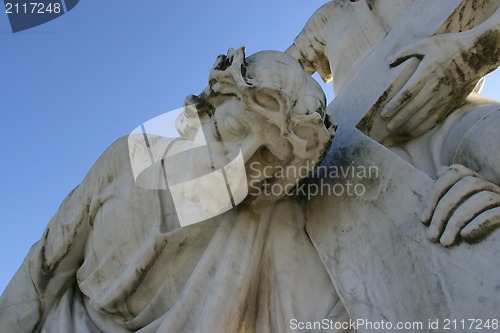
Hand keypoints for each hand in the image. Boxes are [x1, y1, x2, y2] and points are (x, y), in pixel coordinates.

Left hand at [381, 29, 497, 137]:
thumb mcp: (427, 43)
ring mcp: (443, 96)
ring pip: (424, 116)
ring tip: (397, 132)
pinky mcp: (451, 101)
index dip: (394, 105)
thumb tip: (388, 61)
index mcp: (426, 73)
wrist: (478, 53)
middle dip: (399, 119)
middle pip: (413, 108)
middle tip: (387, 127)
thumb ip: (405, 52)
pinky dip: (424, 126)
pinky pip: (436, 118)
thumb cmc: (449, 46)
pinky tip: (414, 131)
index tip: (383, 113)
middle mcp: (434, 87)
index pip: (406, 93)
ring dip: (409, 126)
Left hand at [421, 164, 499, 245]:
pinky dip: (480, 223)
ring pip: (483, 198)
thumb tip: (440, 171)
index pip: (454, 173)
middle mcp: (489, 185)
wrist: (491, 241)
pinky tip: (465, 236)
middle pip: (467, 185)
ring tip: (445, 241)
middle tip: (432, 236)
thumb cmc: (465, 225)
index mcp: (473, 178)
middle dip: (444, 211)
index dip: (435, 193)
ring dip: (458, 221)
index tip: (423, 220)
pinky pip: (497, 214)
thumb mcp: (452, 206)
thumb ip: (445, 190)